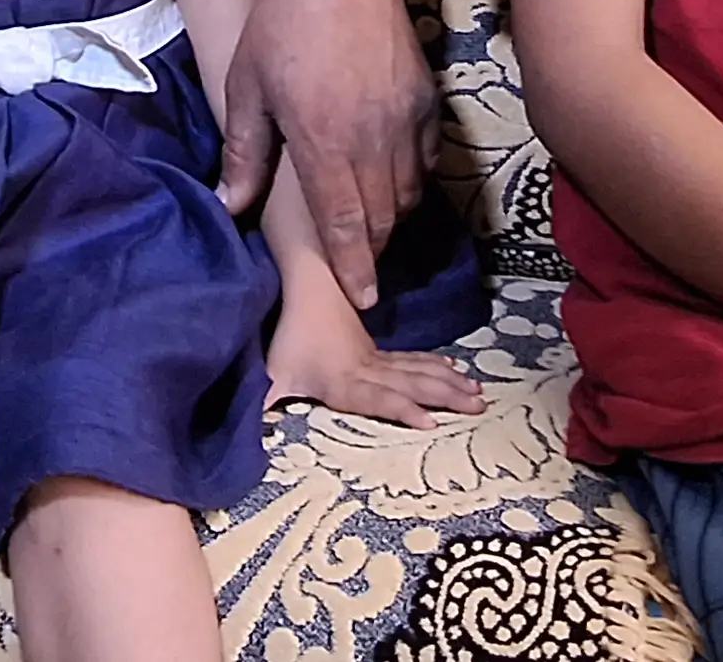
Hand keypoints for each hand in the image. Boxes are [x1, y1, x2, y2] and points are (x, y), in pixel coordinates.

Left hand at [215, 0, 437, 306]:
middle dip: (368, 250)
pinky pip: (424, 162)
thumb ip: (245, 150)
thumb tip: (231, 204)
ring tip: (365, 222)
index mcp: (322, 141)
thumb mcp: (248, 84)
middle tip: (354, 266)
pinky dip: (409, 180)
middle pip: (380, 220)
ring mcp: (404, 122)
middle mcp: (370, 140)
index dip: (353, 268)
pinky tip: (386, 173)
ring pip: (404, 195)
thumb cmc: (285, 21)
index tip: (364, 300)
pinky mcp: (426, 103)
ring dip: (386, 217)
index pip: (344, 224)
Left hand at [265, 282, 483, 430]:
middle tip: (477, 406)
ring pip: (418, 369)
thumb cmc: (284, 335)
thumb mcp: (270, 375)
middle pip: (411, 383)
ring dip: (448, 382)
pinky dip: (437, 366)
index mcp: (342, 381)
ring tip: (477, 393)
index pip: (377, 398)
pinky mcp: (376, 350)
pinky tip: (456, 372)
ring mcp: (375, 358)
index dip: (401, 410)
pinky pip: (413, 359)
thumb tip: (245, 438)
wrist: (302, 285)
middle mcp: (366, 370)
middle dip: (445, 397)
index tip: (429, 422)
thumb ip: (260, 407)